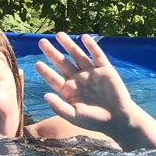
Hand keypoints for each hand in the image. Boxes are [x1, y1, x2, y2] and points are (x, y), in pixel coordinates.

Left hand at [34, 32, 155, 149]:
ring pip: (77, 56)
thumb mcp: (74, 116)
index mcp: (68, 90)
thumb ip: (59, 107)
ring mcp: (91, 73)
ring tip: (59, 34)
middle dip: (52, 52)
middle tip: (41, 41)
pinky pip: (97, 56)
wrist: (118, 120)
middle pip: (62, 63)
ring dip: (68, 45)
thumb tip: (45, 96)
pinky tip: (84, 38)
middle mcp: (78, 79)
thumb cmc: (94, 120)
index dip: (45, 71)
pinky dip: (91, 46)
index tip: (37, 64)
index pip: (53, 78)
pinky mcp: (105, 70)